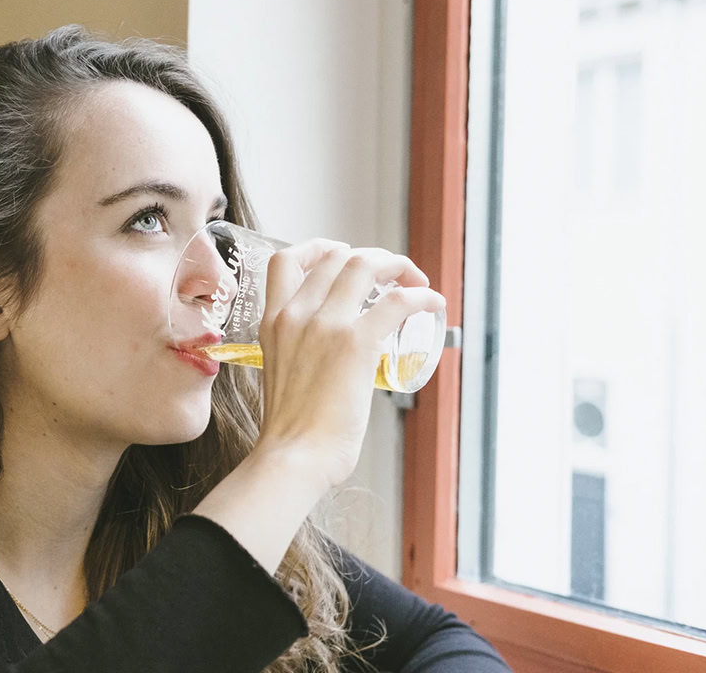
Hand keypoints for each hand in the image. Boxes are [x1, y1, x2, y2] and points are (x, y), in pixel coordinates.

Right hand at [252, 240, 445, 490]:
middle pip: (335, 256)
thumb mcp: (279, 374)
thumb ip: (298, 355)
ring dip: (397, 266)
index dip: (319, 248)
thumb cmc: (291, 432)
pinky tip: (432, 303)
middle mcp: (295, 314)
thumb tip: (327, 364)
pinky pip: (398, 301)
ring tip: (415, 281)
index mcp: (272, 322)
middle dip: (370, 257)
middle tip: (392, 275)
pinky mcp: (356, 343)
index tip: (341, 256)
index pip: (286, 260)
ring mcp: (325, 324)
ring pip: (365, 265)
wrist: (293, 457)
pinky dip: (421, 295)